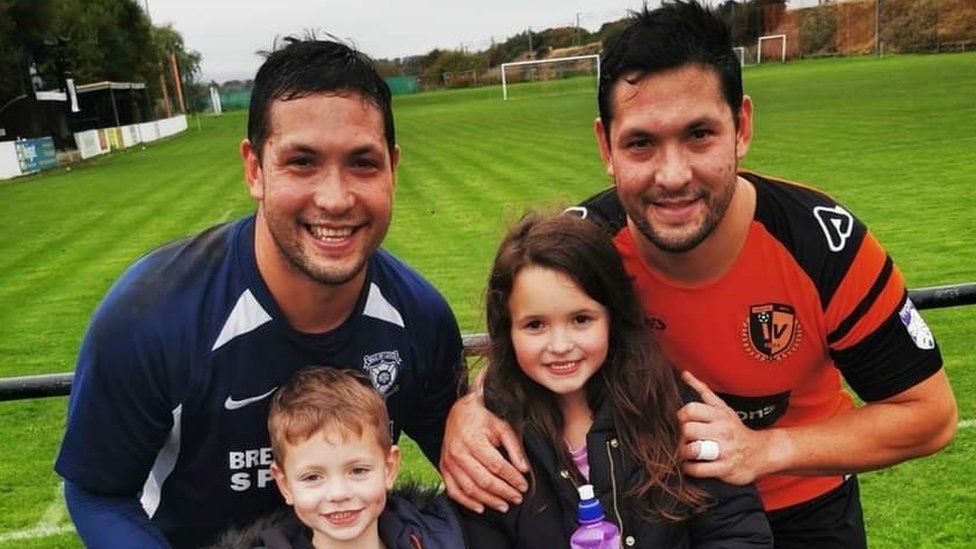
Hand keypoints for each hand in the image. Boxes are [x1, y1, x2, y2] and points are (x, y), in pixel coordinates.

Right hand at [440, 392, 529, 512]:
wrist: (459, 412)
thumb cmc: (482, 418)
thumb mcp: (501, 427)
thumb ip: (514, 447)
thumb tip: (524, 468)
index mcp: (473, 441)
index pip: (496, 466)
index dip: (512, 478)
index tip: (523, 485)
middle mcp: (458, 453)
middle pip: (484, 480)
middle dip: (503, 492)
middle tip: (517, 497)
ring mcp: (449, 462)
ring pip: (470, 489)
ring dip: (489, 500)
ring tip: (504, 505)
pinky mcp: (444, 468)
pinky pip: (454, 491)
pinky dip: (467, 502)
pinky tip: (480, 507)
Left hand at [677, 370, 773, 484]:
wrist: (760, 452)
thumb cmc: (735, 428)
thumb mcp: (722, 407)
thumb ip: (702, 391)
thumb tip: (684, 373)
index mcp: (719, 415)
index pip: (690, 410)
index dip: (682, 416)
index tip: (685, 422)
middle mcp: (722, 431)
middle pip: (688, 430)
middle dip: (682, 436)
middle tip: (686, 439)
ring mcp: (724, 450)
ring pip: (692, 450)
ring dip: (684, 452)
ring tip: (687, 452)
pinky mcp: (725, 468)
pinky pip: (698, 469)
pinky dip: (689, 468)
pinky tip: (690, 464)